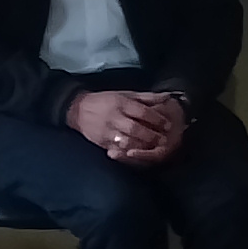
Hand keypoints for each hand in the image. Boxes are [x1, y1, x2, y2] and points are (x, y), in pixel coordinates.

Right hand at [66, 89, 185, 162]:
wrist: (78, 109)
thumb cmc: (106, 101)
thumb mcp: (125, 94)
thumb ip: (146, 97)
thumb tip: (166, 96)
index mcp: (121, 103)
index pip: (142, 112)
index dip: (157, 119)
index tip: (168, 125)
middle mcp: (114, 117)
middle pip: (136, 129)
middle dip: (152, 136)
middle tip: (164, 140)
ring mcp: (107, 131)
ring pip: (127, 141)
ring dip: (142, 146)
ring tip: (154, 149)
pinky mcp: (101, 141)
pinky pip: (117, 149)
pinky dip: (128, 153)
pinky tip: (138, 154)